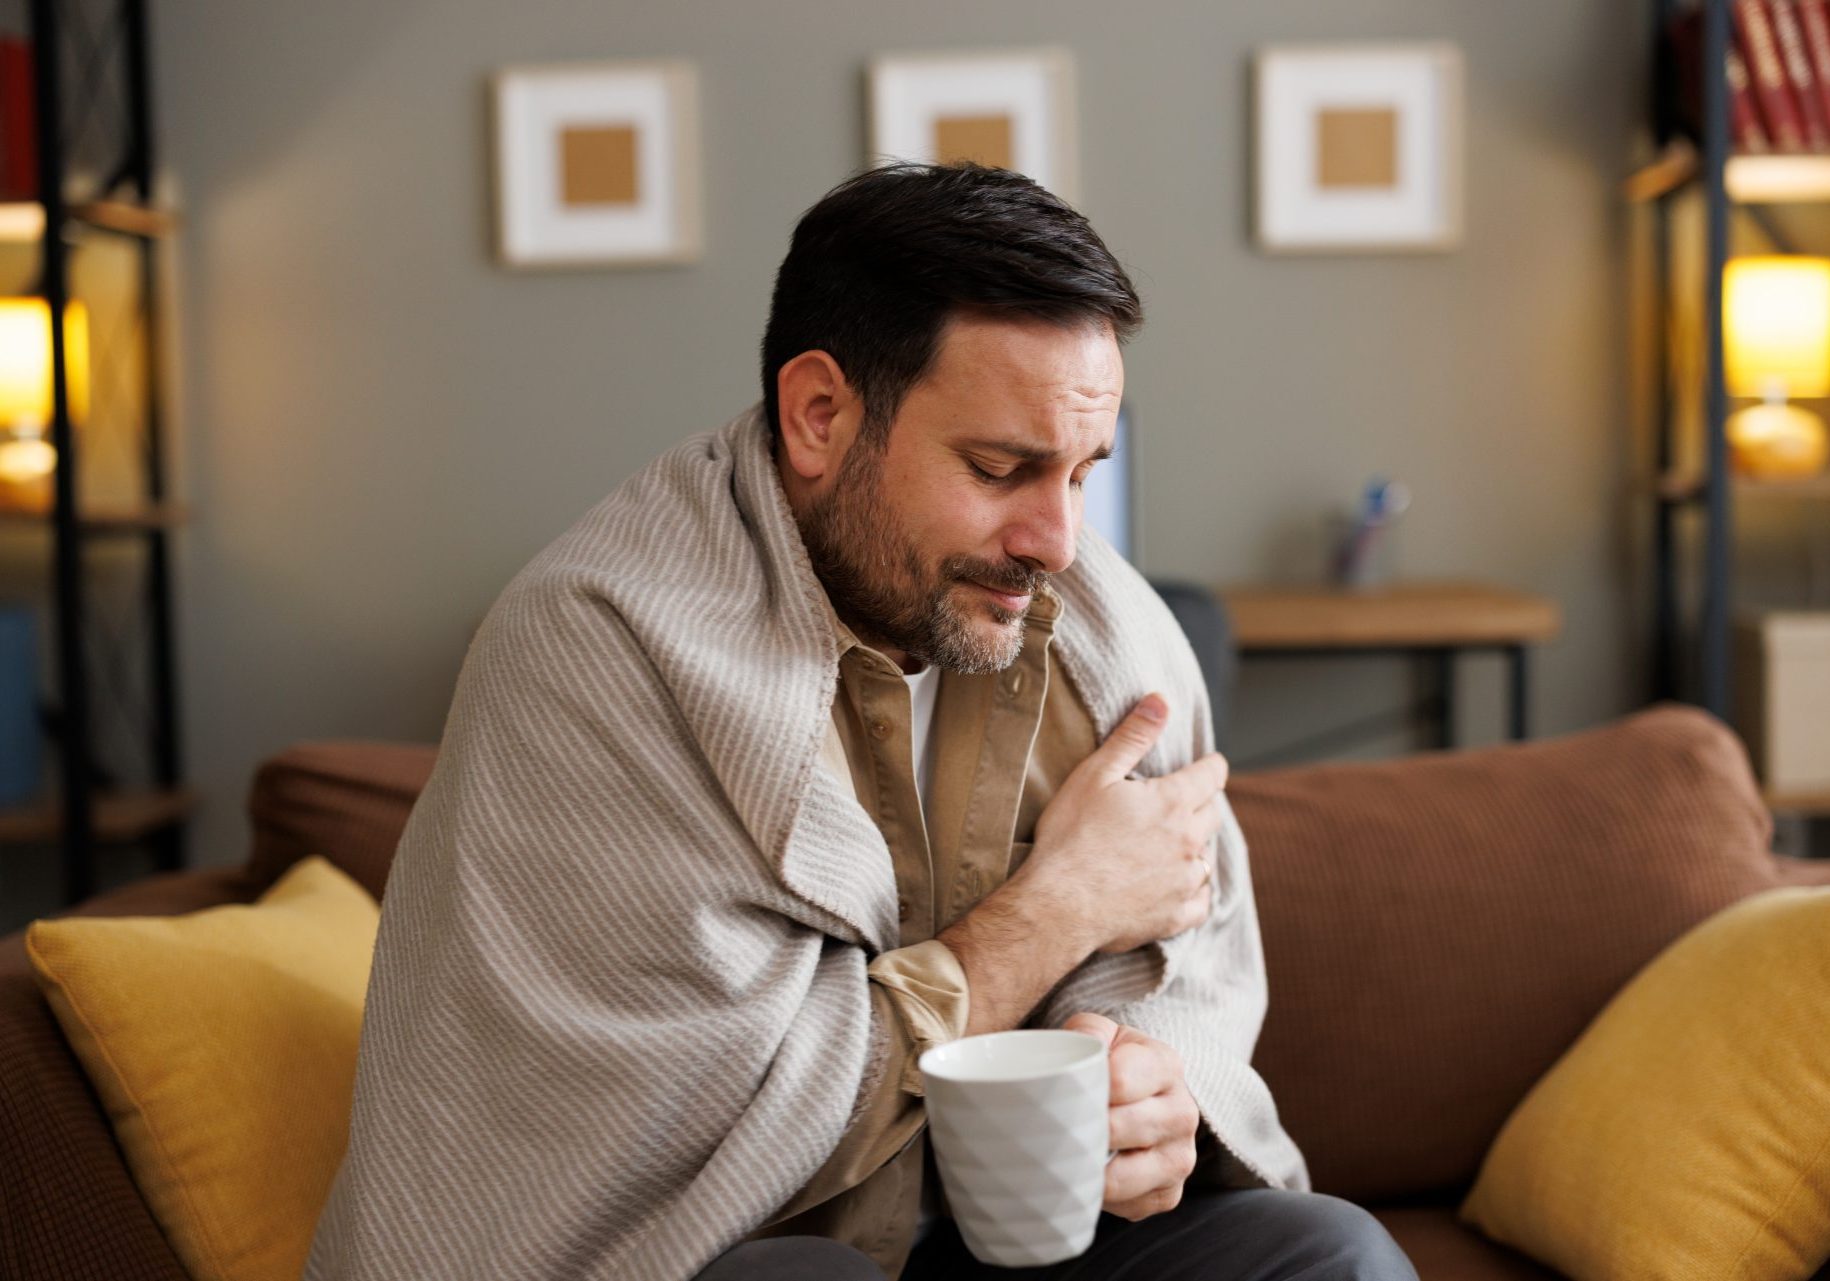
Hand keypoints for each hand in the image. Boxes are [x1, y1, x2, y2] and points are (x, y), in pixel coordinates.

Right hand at [1020, 693, 1228, 953]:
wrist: (1058, 905)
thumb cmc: (1070, 837)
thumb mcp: (1095, 775)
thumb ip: (1133, 737)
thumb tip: (1160, 701)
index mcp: (1173, 802)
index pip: (1212, 775)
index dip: (1210, 766)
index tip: (1206, 765)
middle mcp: (1188, 841)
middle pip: (1213, 814)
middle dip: (1201, 804)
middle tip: (1179, 802)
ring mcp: (1185, 880)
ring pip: (1207, 856)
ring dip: (1194, 847)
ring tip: (1171, 844)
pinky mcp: (1176, 915)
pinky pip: (1201, 900)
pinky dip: (1194, 890)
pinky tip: (1176, 886)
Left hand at [1064, 1012, 1200, 1221]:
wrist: (1141, 1097)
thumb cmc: (1111, 1064)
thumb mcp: (1101, 1034)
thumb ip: (1085, 1032)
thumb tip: (1069, 1063)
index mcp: (1166, 1066)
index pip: (1119, 1080)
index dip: (1081, 1088)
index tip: (1059, 1091)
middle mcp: (1183, 1113)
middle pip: (1117, 1129)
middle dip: (1077, 1129)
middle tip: (1048, 1126)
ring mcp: (1180, 1158)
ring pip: (1120, 1178)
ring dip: (1083, 1168)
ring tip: (1061, 1154)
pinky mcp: (1169, 1194)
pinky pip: (1124, 1206)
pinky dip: (1097, 1196)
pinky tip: (1087, 1174)